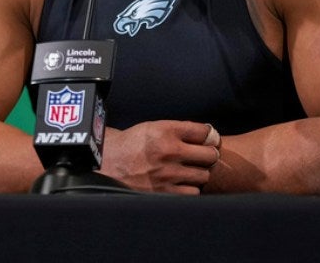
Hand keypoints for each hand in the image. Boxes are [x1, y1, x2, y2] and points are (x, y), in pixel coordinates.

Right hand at [100, 120, 221, 193]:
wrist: (108, 163)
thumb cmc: (130, 145)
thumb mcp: (152, 127)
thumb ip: (179, 130)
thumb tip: (208, 135)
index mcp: (166, 131)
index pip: (204, 132)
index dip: (209, 135)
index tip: (207, 139)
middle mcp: (170, 151)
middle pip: (211, 154)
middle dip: (208, 154)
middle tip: (201, 156)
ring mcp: (169, 174)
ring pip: (204, 175)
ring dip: (199, 172)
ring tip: (188, 170)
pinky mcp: (166, 192)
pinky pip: (194, 192)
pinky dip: (190, 188)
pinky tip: (181, 182)